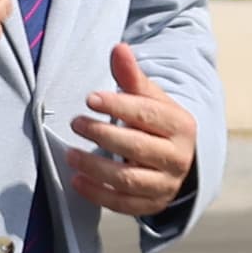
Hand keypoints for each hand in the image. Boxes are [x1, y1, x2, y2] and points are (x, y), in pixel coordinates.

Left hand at [68, 42, 196, 217]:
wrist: (179, 160)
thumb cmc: (157, 123)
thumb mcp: (151, 98)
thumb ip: (132, 76)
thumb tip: (118, 48)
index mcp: (181, 126)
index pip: (148, 115)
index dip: (118, 106)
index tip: (90, 99)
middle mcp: (177, 157)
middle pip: (137, 148)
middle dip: (103, 135)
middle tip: (76, 123)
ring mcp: (165, 184)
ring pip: (128, 179)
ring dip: (95, 167)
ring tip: (70, 154)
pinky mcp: (152, 204)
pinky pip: (123, 204)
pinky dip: (97, 194)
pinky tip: (77, 180)